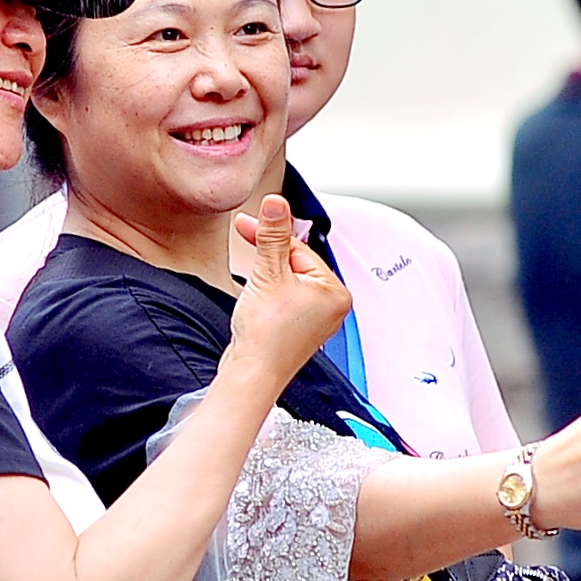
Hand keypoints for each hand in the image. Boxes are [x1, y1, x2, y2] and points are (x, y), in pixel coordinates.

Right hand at [225, 195, 351, 387]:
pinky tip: (254, 303)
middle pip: (294, 263)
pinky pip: (283, 300)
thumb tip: (276, 204)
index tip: (247, 224)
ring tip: (251, 290)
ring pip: (286, 281)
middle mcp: (331, 307)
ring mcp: (314, 320)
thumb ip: (272, 235)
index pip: (300, 248)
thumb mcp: (268, 273)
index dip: (271, 236)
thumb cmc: (266, 336)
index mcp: (335, 291)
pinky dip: (266, 295)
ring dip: (264, 277)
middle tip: (245, 250)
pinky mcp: (296, 330)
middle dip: (267, 258)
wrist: (251, 375)